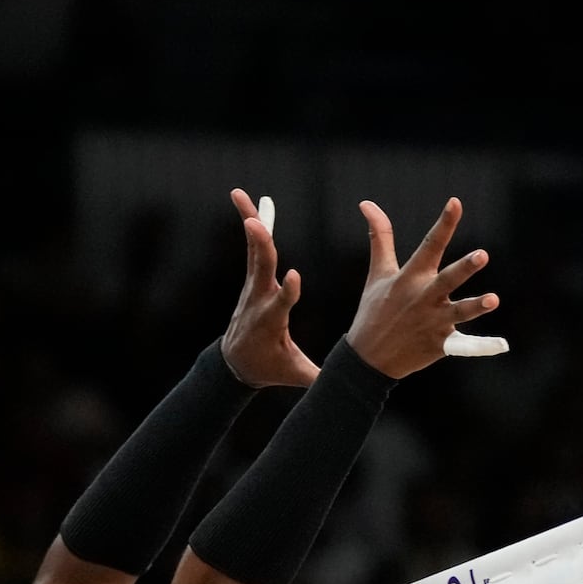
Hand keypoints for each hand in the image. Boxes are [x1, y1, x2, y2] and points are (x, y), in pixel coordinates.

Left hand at [220, 191, 318, 388]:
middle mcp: (259, 299)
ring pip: (253, 250)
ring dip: (251, 222)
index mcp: (271, 323)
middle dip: (259, 247)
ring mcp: (254, 286)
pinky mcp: (253, 278)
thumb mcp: (294, 375)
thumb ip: (319, 378)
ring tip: (242, 196)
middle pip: (260, 269)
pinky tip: (253, 200)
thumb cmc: (270, 370)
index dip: (287, 291)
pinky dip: (254, 222)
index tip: (294, 276)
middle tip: (254, 223)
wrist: (234, 364)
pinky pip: (253, 246)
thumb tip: (348, 388)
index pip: (280, 304)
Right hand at [344, 198, 501, 378]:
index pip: (430, 246)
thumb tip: (367, 203)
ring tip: (493, 299)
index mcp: (409, 278)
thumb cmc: (375, 310)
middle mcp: (423, 298)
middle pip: (447, 280)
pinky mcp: (439, 344)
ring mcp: (432, 322)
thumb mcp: (378, 273)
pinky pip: (463, 346)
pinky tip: (502, 346)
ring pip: (459, 313)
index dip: (444, 224)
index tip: (456, 203)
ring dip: (475, 306)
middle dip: (464, 268)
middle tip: (482, 254)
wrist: (368, 358)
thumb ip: (380, 238)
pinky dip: (481, 347)